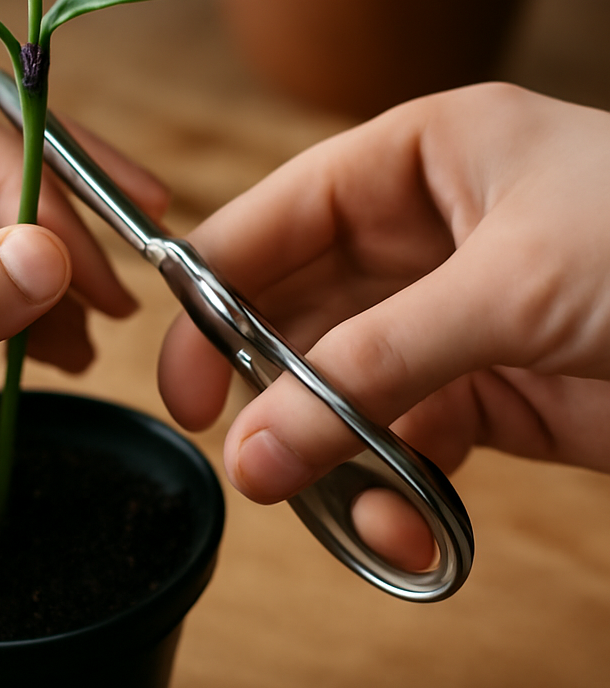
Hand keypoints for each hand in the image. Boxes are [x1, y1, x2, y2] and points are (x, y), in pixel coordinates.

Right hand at [158, 83, 609, 569]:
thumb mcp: (508, 287)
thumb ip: (372, 363)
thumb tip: (254, 444)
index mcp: (421, 159)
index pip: (278, 217)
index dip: (214, 290)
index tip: (178, 380)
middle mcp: (426, 236)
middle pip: (298, 315)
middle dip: (270, 392)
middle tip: (243, 463)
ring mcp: (455, 321)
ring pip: (343, 392)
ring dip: (331, 457)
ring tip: (338, 510)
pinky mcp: (494, 400)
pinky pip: (405, 447)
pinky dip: (392, 493)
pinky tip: (404, 527)